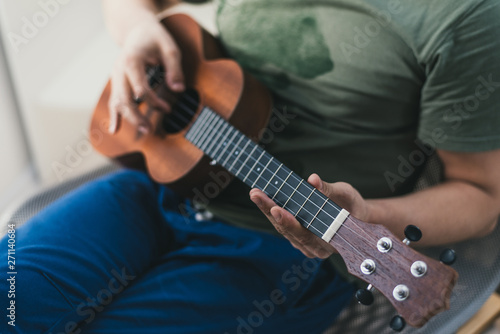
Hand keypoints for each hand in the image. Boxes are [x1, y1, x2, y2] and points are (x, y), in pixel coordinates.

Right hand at [108, 19, 184, 133]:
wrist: (137, 29)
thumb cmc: (155, 38)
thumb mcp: (170, 47)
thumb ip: (175, 68)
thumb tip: (178, 89)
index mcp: (131, 60)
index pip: (140, 88)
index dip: (154, 101)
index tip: (168, 108)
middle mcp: (119, 69)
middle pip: (124, 98)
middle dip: (136, 116)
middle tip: (149, 129)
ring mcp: (116, 76)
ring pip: (117, 101)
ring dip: (128, 119)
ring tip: (143, 130)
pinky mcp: (117, 82)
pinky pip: (113, 100)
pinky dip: (114, 115)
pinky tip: (114, 130)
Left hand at [250, 174, 370, 257]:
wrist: (358, 217)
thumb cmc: (353, 206)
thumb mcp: (345, 194)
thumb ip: (328, 190)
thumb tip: (313, 179)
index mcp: (328, 242)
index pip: (303, 234)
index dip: (289, 222)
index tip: (276, 209)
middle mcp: (313, 247)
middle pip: (286, 229)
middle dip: (269, 210)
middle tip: (255, 194)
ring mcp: (304, 243)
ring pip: (281, 227)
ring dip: (267, 209)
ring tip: (256, 193)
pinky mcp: (298, 236)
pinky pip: (282, 224)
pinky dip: (272, 211)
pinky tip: (263, 198)